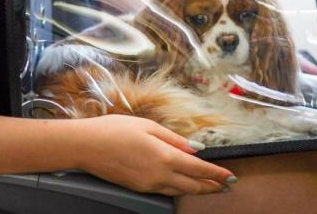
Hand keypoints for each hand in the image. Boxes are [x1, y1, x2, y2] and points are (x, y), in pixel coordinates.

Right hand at [68, 115, 235, 195]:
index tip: (231, 176)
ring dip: (197, 189)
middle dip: (213, 187)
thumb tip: (195, 148)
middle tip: (227, 186)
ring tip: (210, 188)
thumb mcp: (148, 126)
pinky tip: (183, 185)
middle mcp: (159, 174)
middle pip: (193, 185)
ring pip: (180, 191)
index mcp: (164, 156)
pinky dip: (179, 189)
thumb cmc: (113, 130)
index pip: (199, 169)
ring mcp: (148, 184)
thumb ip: (174, 139)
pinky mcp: (138, 188)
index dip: (217, 174)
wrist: (86, 146)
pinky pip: (165, 191)